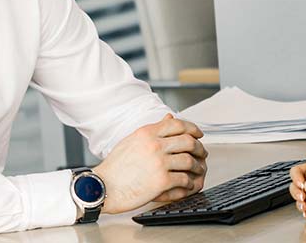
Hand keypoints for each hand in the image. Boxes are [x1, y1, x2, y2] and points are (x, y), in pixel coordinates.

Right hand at [92, 114, 207, 213]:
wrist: (103, 187)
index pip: (177, 124)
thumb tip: (168, 118)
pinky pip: (184, 180)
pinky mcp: (162, 181)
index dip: (192, 128)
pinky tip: (188, 185)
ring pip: (190, 161)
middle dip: (199, 147)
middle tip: (202, 153)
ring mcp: (159, 163)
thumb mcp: (131, 141)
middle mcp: (154, 145)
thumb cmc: (114, 167)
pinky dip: (190, 183)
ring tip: (197, 170)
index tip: (198, 134)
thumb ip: (152, 130)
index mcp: (146, 133)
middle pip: (188, 141)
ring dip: (197, 166)